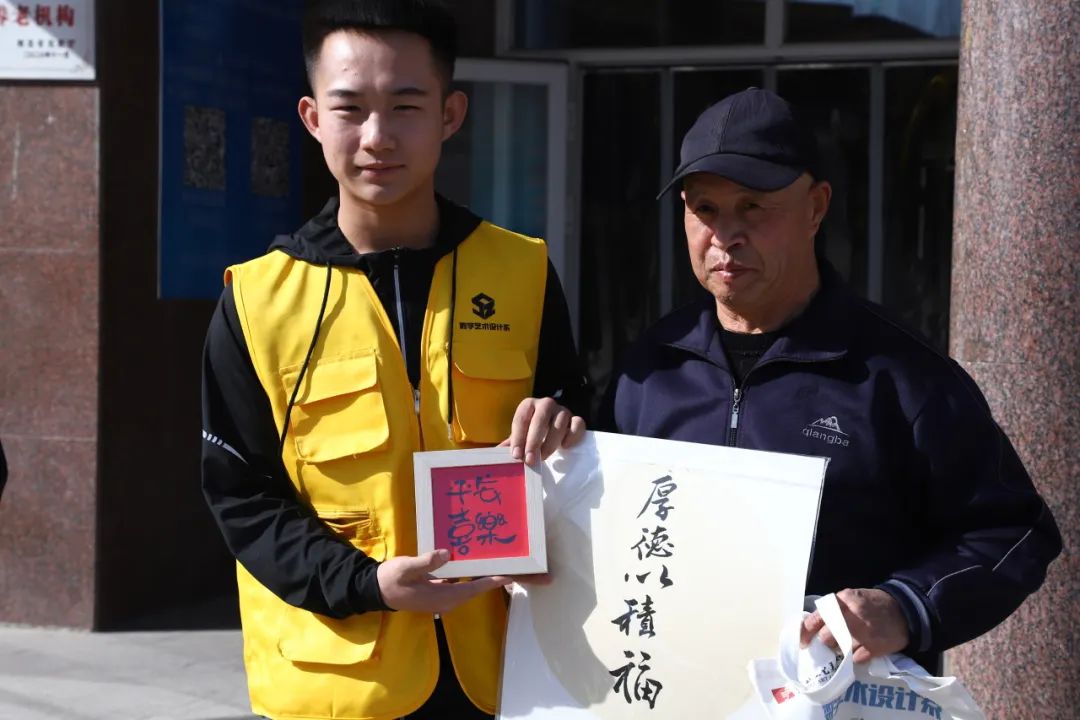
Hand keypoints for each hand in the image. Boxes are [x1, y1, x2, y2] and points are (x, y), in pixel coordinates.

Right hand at [376, 549, 509, 612]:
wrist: (376, 590)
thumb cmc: (391, 579)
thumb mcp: (407, 567)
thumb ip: (426, 561)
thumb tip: (445, 553)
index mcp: (441, 596)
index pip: (473, 589)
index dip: (491, 582)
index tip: (509, 575)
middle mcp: (445, 600)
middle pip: (474, 590)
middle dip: (491, 579)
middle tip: (509, 564)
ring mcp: (442, 598)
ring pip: (467, 587)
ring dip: (480, 576)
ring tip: (495, 562)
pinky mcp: (437, 592)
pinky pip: (458, 585)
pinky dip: (467, 576)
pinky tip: (471, 563)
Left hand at [503, 397, 585, 464]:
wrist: (551, 430)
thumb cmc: (531, 434)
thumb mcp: (519, 437)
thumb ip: (509, 445)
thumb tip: (494, 455)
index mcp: (528, 405)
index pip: (521, 419)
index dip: (518, 438)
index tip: (516, 455)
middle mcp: (545, 404)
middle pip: (540, 419)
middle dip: (534, 441)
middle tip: (530, 460)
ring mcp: (563, 410)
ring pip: (560, 422)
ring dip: (551, 442)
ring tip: (543, 457)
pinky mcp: (576, 419)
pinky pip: (578, 424)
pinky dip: (572, 435)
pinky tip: (565, 447)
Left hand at [800, 588, 908, 662]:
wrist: (904, 611)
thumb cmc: (873, 604)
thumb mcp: (852, 597)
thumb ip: (834, 608)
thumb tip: (813, 623)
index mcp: (843, 601)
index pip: (816, 618)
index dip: (806, 632)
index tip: (803, 642)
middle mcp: (852, 616)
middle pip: (826, 637)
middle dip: (827, 641)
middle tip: (832, 640)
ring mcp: (864, 633)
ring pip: (840, 649)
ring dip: (840, 649)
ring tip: (848, 643)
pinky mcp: (876, 647)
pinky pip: (856, 658)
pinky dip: (856, 656)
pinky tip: (862, 648)